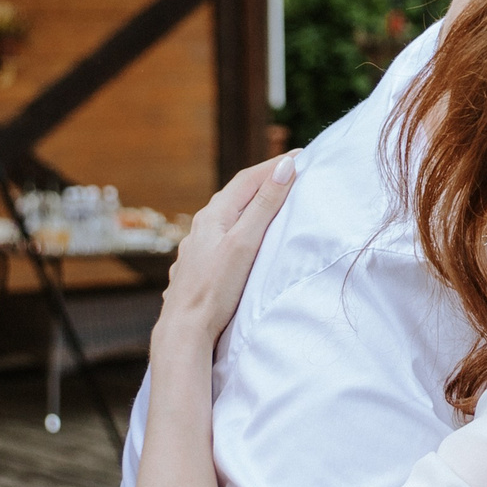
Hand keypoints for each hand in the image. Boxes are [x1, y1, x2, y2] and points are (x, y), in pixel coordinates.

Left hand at [154, 152, 296, 350]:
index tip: (302, 155)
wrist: (184, 331)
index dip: (274, 166)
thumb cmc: (215, 290)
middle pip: (235, 195)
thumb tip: (284, 168)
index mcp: (213, 216)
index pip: (247, 179)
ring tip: (268, 203)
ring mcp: (196, 249)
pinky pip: (219, 239)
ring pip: (225, 218)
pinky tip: (239, 241)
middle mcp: (200, 228)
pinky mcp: (196, 269)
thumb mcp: (245, 243)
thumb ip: (264, 206)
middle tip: (289, 173)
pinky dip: (237, 230)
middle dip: (263, 181)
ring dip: (248, 206)